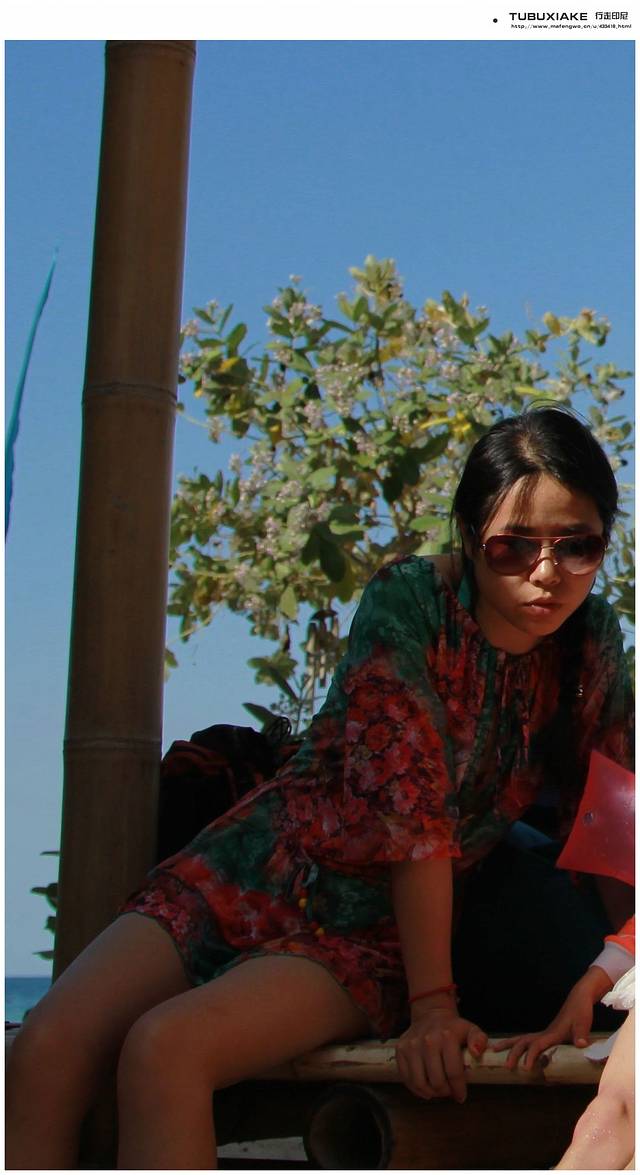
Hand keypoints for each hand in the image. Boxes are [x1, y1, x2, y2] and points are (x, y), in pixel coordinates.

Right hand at [395, 1005, 487, 1102]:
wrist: (431, 1015)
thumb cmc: (453, 1028)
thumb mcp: (471, 1030)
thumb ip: (479, 1040)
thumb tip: (477, 1052)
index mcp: (447, 1036)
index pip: (453, 1072)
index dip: (459, 1089)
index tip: (461, 1096)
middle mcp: (427, 1040)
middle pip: (436, 1081)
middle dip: (445, 1091)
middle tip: (449, 1091)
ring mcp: (411, 1045)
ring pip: (419, 1083)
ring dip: (431, 1092)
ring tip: (438, 1090)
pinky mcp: (400, 1050)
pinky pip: (406, 1078)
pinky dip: (416, 1088)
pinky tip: (426, 1087)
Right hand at [490, 966, 610, 1071]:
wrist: (579, 997)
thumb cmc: (581, 1010)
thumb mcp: (583, 1023)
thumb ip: (581, 1034)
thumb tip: (581, 1045)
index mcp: (552, 1033)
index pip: (537, 1045)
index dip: (530, 1055)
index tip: (525, 1068)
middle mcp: (545, 1032)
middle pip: (524, 1041)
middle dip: (513, 1052)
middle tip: (506, 1065)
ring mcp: (545, 1032)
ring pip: (523, 1038)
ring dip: (509, 1045)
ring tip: (494, 1049)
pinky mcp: (547, 1033)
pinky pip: (529, 1040)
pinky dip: (518, 1043)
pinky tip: (514, 1049)